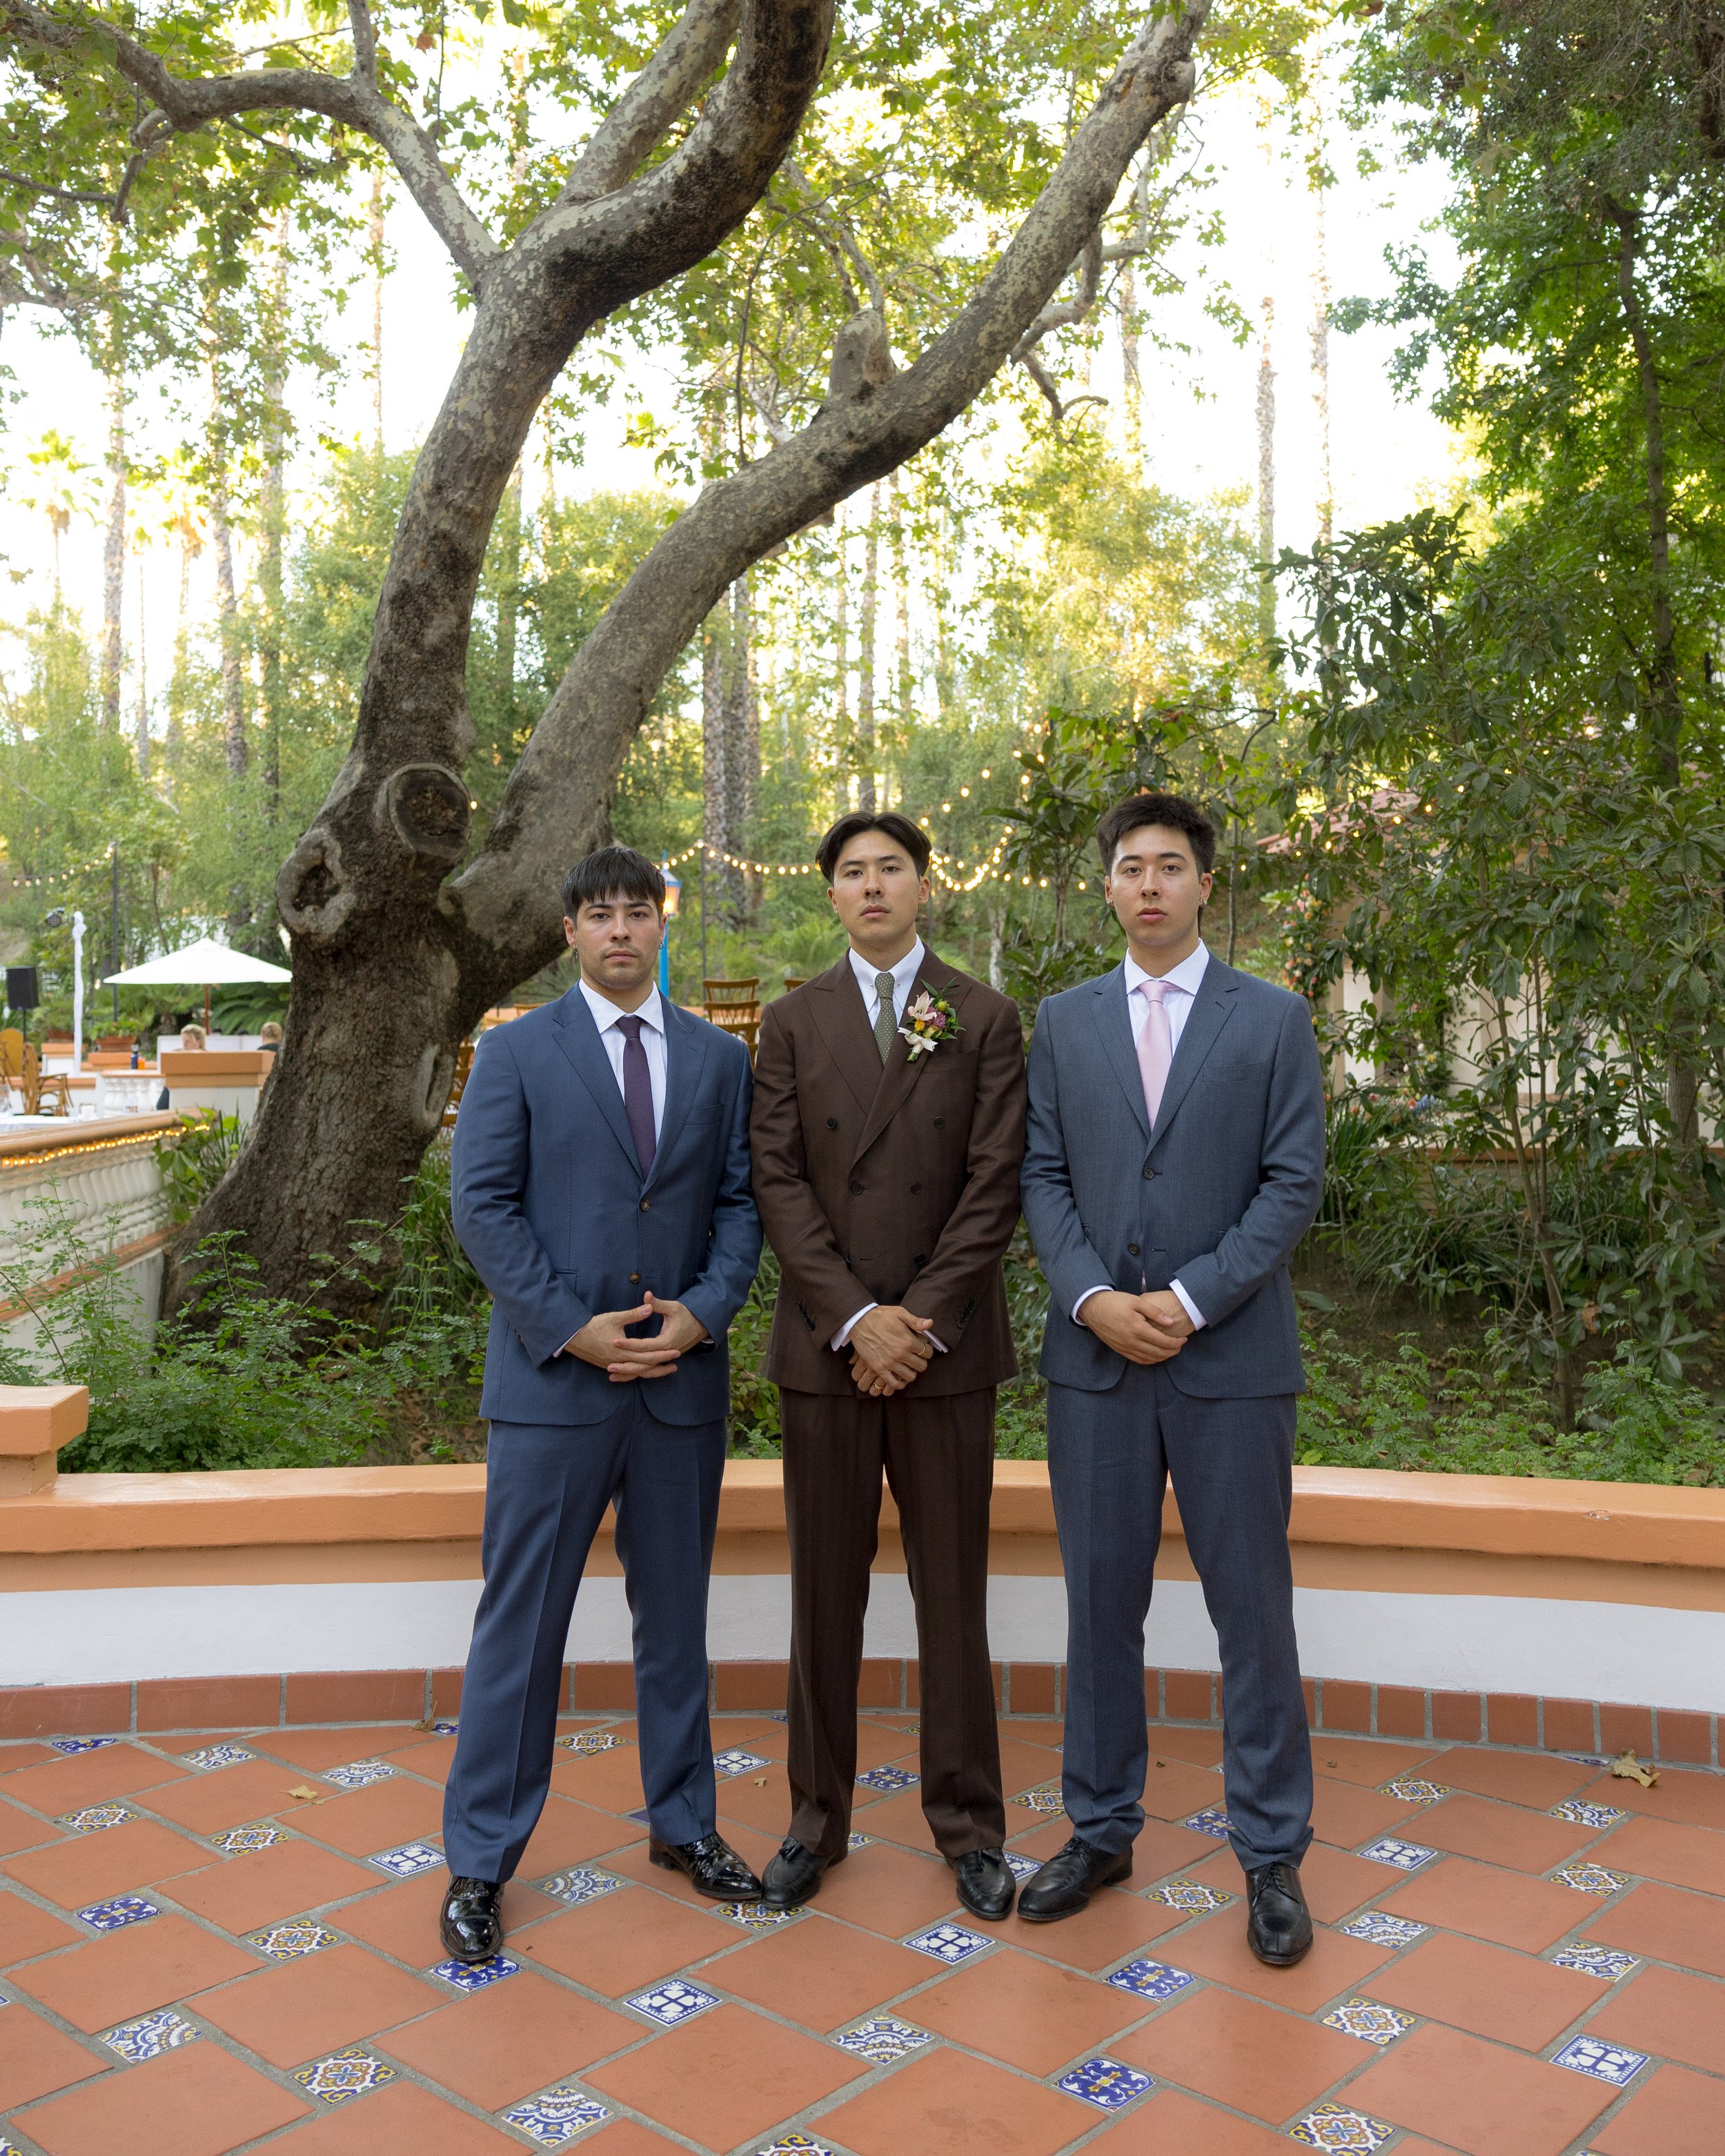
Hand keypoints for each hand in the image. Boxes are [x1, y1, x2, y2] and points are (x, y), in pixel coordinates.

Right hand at [564, 1293, 708, 1381]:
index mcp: (623, 1350)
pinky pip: (626, 1374)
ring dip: (652, 1372)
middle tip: (676, 1362)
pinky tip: (644, 1373)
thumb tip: (650, 1307)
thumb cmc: (594, 1326)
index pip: (648, 1354)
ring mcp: (614, 1366)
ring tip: (666, 1370)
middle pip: (645, 1367)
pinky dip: (637, 1374)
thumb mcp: (615, 1317)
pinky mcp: (609, 1367)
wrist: (573, 1337)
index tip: (676, 1351)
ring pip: (637, 1373)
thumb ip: (634, 1314)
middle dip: (661, 1364)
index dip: (663, 1354)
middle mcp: (620, 1361)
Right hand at [848, 1304, 934, 1391]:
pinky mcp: (878, 1368)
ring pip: (910, 1377)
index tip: (923, 1349)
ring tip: (908, 1366)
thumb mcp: (900, 1313)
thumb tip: (930, 1324)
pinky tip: (899, 1376)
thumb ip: (916, 1321)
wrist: (859, 1321)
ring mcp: (889, 1363)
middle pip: (921, 1366)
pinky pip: (893, 1383)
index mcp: (908, 1341)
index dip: (928, 1351)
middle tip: (916, 1358)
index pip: (928, 1352)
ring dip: (911, 1372)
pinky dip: (899, 1383)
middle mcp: (900, 1354)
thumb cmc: (880, 1316)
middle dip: (921, 1362)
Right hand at [1080, 1289, 1187, 1365]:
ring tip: (1171, 1351)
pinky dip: (1150, 1360)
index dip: (1176, 1343)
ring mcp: (1125, 1347)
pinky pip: (1138, 1360)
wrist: (1092, 1307)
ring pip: (1149, 1359)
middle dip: (1172, 1351)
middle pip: (1158, 1353)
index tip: (1184, 1339)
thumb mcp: (1136, 1301)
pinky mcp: (1119, 1350)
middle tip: (1180, 1346)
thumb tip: (1171, 1322)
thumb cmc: (1115, 1301)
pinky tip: (1155, 1356)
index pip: (1163, 1341)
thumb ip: (1155, 1312)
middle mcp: (1131, 1341)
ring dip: (1163, 1357)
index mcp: (1138, 1328)